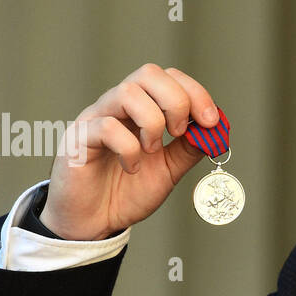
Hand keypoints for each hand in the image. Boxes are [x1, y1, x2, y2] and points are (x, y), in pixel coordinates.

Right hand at [39, 63, 219, 239]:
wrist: (96, 222)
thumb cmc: (127, 192)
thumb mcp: (169, 170)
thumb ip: (189, 149)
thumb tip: (216, 131)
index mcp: (140, 109)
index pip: (168, 78)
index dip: (194, 92)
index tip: (210, 121)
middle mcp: (117, 107)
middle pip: (148, 74)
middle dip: (176, 101)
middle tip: (179, 133)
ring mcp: (96, 119)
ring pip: (128, 92)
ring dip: (152, 122)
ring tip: (152, 150)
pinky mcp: (79, 139)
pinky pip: (107, 127)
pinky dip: (129, 148)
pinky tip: (133, 168)